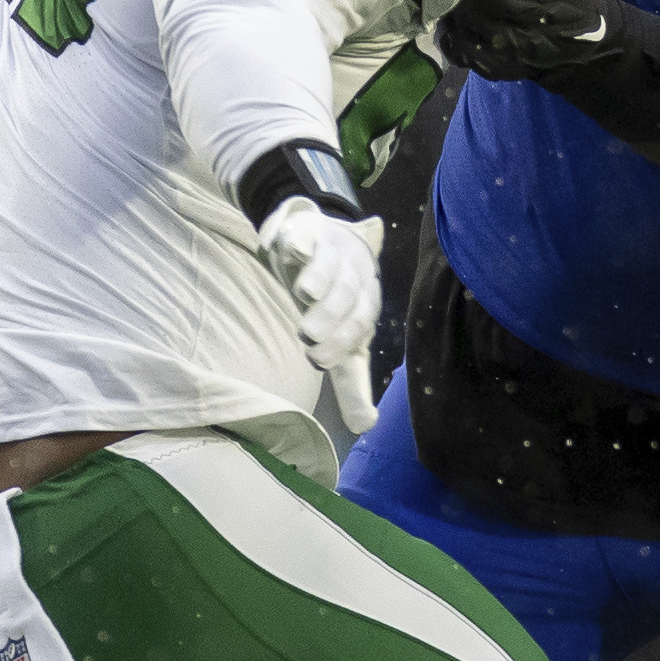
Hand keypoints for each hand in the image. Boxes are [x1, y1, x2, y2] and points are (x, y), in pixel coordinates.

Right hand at [254, 194, 384, 390]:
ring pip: (332, 266)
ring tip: (304, 294)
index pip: (360, 327)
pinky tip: (294, 252)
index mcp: (365, 308)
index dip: (343, 343)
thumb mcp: (344, 341)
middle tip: (308, 335)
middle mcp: (355, 280)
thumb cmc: (334, 303)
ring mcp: (333, 254)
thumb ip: (351, 382)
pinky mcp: (309, 233)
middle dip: (331, 316)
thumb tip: (365, 427)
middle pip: (349, 297)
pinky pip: (308, 236)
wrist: (325, 242)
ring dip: (320, 279)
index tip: (318, 360)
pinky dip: (302, 243)